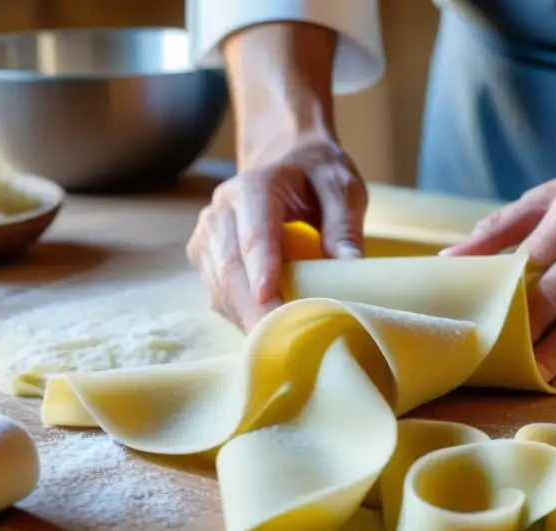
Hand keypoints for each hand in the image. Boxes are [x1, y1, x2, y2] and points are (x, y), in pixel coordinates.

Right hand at [186, 135, 366, 332]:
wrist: (285, 160)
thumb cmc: (316, 176)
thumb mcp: (341, 187)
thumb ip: (345, 223)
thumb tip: (349, 265)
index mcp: (255, 187)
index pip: (254, 232)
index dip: (261, 266)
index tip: (270, 297)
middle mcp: (222, 210)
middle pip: (229, 266)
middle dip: (253, 308)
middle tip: (280, 342)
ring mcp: (208, 235)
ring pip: (219, 286)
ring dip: (246, 318)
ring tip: (279, 344)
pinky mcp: (206, 258)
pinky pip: (218, 295)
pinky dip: (241, 316)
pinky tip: (268, 333)